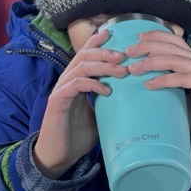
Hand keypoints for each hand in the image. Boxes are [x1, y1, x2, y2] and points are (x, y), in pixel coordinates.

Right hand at [33, 29, 126, 177]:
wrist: (59, 156)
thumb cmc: (77, 136)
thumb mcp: (99, 116)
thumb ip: (109, 103)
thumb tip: (132, 98)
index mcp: (76, 81)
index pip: (85, 55)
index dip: (97, 43)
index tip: (114, 34)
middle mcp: (67, 81)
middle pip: (84, 55)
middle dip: (105, 52)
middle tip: (124, 56)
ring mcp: (61, 90)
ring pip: (81, 67)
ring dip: (103, 66)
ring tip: (121, 72)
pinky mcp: (58, 101)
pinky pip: (75, 84)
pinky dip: (92, 83)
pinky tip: (106, 90)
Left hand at [126, 30, 190, 169]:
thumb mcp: (178, 95)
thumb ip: (167, 82)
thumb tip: (140, 77)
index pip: (175, 41)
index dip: (156, 36)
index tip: (137, 38)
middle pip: (172, 47)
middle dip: (148, 47)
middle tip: (129, 53)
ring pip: (174, 60)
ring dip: (151, 62)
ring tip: (134, 69)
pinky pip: (182, 78)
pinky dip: (164, 79)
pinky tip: (149, 84)